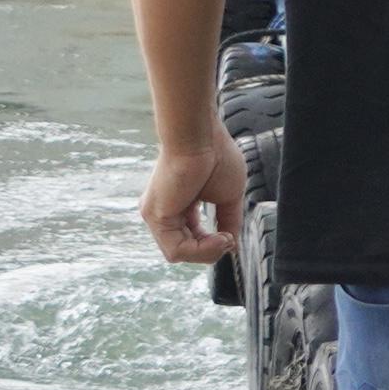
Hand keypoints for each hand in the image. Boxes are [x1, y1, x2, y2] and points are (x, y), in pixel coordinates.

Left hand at [142, 126, 245, 264]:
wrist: (199, 135)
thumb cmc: (214, 155)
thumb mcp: (228, 196)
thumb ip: (228, 220)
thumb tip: (232, 245)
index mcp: (177, 206)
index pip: (191, 238)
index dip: (212, 243)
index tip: (230, 236)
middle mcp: (163, 213)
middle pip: (184, 249)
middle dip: (210, 250)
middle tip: (228, 240)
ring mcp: (156, 215)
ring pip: (178, 253)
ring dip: (207, 253)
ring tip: (224, 240)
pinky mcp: (157, 216)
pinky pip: (175, 250)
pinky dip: (201, 250)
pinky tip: (219, 237)